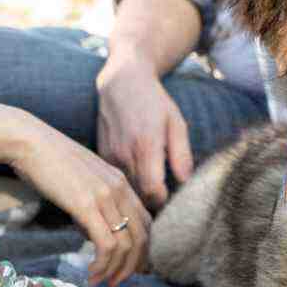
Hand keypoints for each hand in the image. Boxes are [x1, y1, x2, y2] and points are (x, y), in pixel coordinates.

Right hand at [8, 122, 152, 286]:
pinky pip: (106, 245)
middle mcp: (119, 188)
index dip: (143, 249)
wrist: (29, 141)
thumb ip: (93, 205)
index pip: (146, 221)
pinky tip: (91, 273)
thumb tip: (92, 233)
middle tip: (119, 281)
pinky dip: (103, 265)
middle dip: (134, 265)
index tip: (131, 267)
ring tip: (103, 281)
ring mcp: (105, 196)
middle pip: (143, 236)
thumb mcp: (81, 181)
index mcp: (120, 181)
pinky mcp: (86, 205)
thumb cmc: (47, 161)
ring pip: (127, 245)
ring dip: (117, 270)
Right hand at [94, 56, 194, 210]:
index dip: (164, 201)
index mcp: (146, 146)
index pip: (152, 192)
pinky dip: (126, 184)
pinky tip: (136, 177)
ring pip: (125, 190)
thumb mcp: (176, 123)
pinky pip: (115, 179)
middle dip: (152, 203)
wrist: (121, 83)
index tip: (171, 198)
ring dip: (138, 195)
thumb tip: (185, 182)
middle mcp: (125, 153)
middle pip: (138, 195)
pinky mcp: (101, 155)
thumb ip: (181, 154)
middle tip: (164, 200)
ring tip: (151, 190)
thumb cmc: (154, 102)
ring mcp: (110, 155)